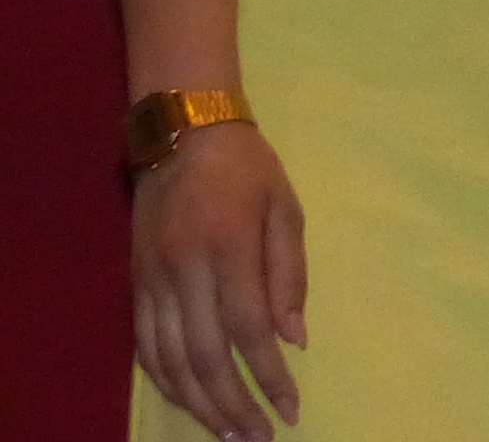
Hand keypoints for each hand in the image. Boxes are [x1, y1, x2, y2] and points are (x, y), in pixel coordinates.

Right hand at [131, 122, 304, 440]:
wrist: (182, 135)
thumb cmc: (248, 169)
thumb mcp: (286, 208)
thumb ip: (289, 275)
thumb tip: (294, 340)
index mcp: (229, 248)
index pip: (248, 329)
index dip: (269, 375)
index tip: (290, 408)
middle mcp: (185, 271)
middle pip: (205, 356)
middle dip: (234, 404)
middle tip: (259, 436)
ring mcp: (154, 281)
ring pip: (171, 360)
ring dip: (199, 404)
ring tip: (228, 433)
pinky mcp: (136, 286)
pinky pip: (146, 347)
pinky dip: (167, 381)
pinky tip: (189, 401)